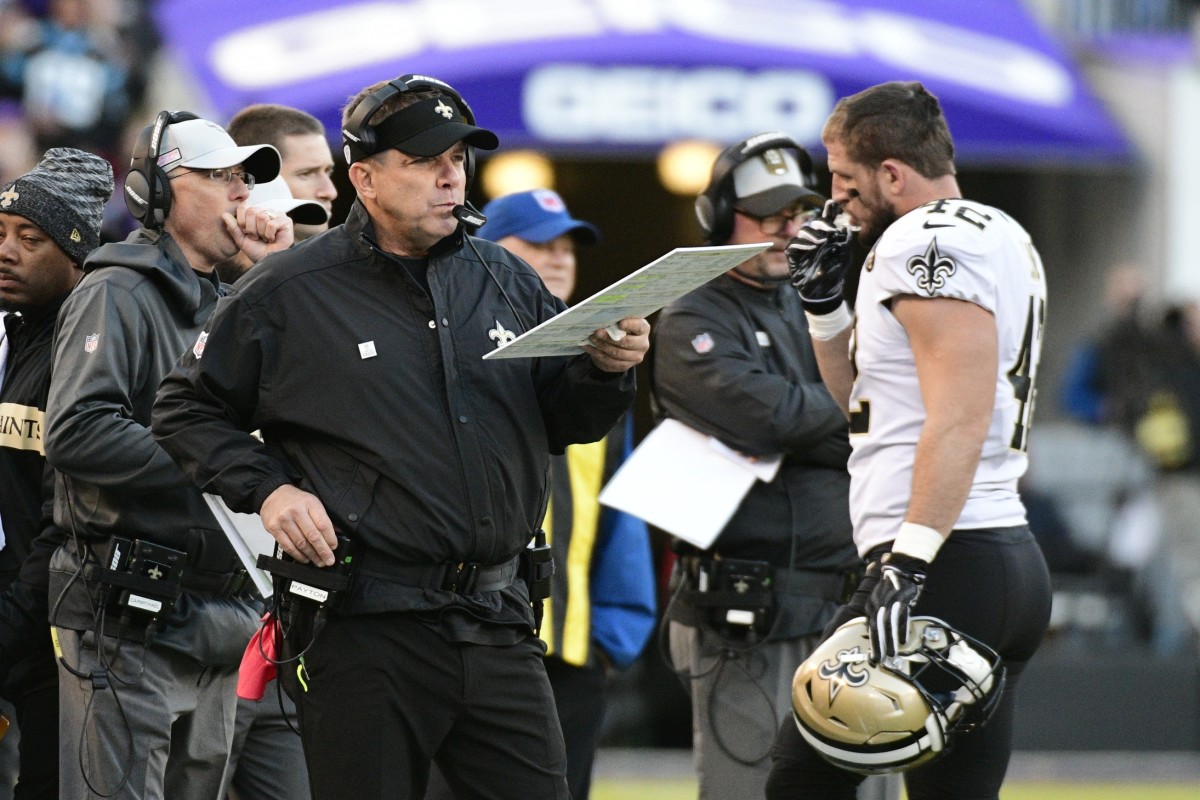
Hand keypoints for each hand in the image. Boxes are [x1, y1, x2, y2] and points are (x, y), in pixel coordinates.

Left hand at [223, 205, 294, 263]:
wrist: (269, 261)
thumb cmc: (257, 251)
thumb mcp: (241, 240)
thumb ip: (233, 227)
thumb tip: (224, 214)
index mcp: (255, 213)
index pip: (243, 207)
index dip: (242, 222)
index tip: (247, 233)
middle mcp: (266, 211)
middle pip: (252, 211)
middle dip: (251, 228)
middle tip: (257, 237)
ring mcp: (277, 215)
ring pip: (262, 217)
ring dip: (261, 233)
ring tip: (265, 239)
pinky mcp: (286, 221)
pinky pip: (271, 224)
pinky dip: (269, 235)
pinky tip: (273, 239)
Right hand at [260, 484, 336, 565]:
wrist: (273, 493)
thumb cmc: (295, 499)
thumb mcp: (313, 502)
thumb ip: (323, 517)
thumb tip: (336, 533)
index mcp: (310, 503)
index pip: (323, 524)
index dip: (330, 538)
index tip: (334, 547)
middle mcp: (296, 511)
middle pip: (312, 536)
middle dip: (323, 551)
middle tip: (329, 560)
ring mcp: (284, 520)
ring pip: (300, 543)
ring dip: (311, 555)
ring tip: (318, 561)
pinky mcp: (274, 528)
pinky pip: (287, 546)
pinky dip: (297, 555)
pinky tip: (304, 558)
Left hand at [584, 317, 649, 371]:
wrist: (620, 345)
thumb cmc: (621, 328)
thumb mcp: (622, 321)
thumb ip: (618, 319)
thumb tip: (604, 316)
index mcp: (644, 329)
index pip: (639, 327)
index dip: (630, 325)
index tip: (620, 323)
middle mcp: (643, 344)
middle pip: (626, 342)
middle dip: (609, 337)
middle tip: (597, 332)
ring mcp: (635, 357)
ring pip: (617, 353)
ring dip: (601, 345)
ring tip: (591, 338)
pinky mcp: (625, 366)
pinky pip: (610, 362)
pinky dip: (597, 354)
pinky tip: (589, 347)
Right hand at [786, 199, 853, 313]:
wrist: (823, 292)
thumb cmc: (835, 274)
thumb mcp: (845, 257)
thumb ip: (846, 242)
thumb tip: (847, 227)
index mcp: (828, 237)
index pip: (828, 220)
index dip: (830, 211)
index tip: (833, 204)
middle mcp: (815, 238)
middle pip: (815, 223)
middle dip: (823, 223)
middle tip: (831, 230)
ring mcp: (803, 246)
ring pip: (804, 231)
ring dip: (813, 234)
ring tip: (821, 242)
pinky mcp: (794, 255)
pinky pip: (793, 244)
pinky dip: (801, 244)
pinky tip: (810, 247)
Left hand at [864, 552, 926, 661]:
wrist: (902, 566)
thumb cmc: (893, 587)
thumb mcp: (882, 600)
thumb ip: (880, 615)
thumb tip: (880, 633)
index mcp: (871, 605)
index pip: (870, 627)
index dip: (872, 643)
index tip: (873, 657)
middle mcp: (877, 602)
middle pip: (876, 627)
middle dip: (877, 645)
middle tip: (879, 660)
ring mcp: (889, 600)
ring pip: (887, 624)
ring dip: (889, 640)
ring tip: (891, 654)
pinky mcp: (901, 597)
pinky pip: (900, 616)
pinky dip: (901, 629)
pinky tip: (902, 640)